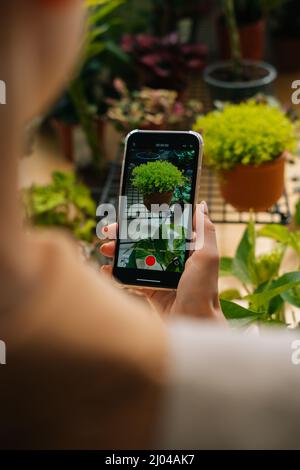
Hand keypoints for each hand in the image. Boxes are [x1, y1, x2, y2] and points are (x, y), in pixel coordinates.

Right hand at [100, 201, 225, 323]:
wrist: (193, 324)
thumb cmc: (203, 291)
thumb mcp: (208, 256)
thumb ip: (205, 230)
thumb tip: (202, 205)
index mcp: (186, 248)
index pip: (162, 226)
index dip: (145, 219)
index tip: (129, 213)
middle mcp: (172, 259)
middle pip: (144, 240)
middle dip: (125, 234)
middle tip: (109, 231)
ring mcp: (159, 275)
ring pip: (134, 257)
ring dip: (117, 251)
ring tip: (105, 249)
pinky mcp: (150, 291)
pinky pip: (130, 278)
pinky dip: (116, 273)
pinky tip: (107, 270)